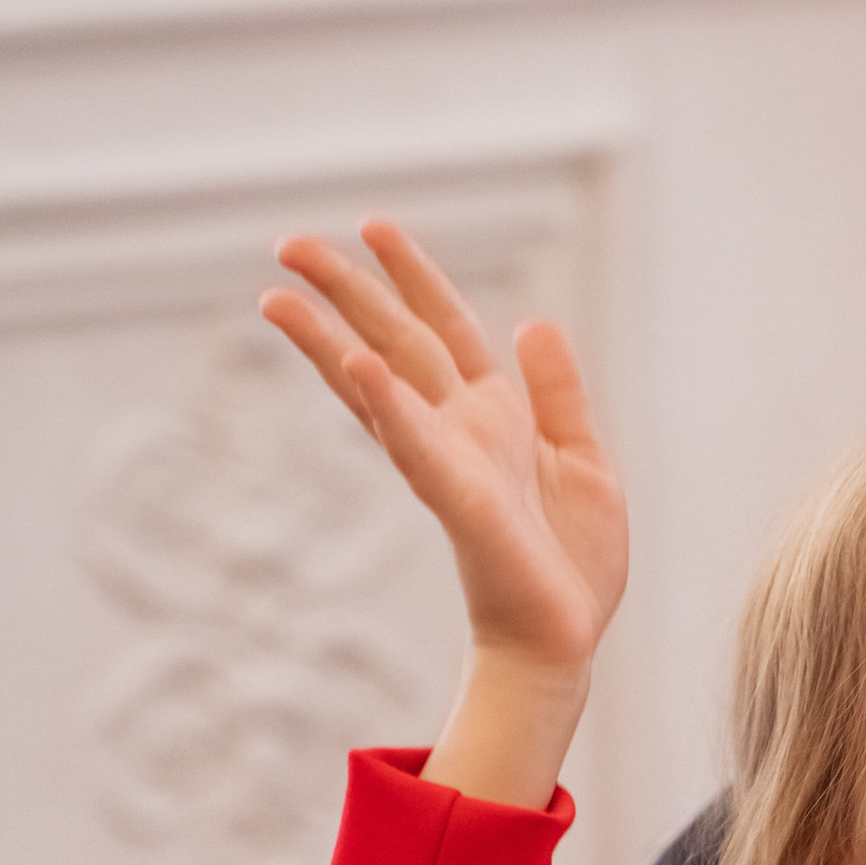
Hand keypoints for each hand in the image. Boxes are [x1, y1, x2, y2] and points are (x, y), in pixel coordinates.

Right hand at [262, 221, 629, 686]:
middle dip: (347, 293)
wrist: (564, 638)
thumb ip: (559, 393)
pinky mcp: (461, 503)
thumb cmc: (571, 563)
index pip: (440, 330)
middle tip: (288, 244)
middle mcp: (459, 433)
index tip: (373, 226)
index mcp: (491, 417)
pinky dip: (390, 407)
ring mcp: (452, 465)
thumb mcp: (585, 459)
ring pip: (383, 389)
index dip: (412, 278)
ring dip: (331, 342)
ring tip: (280, 299)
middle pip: (394, 345)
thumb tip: (534, 321)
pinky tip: (357, 367)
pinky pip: (418, 448)